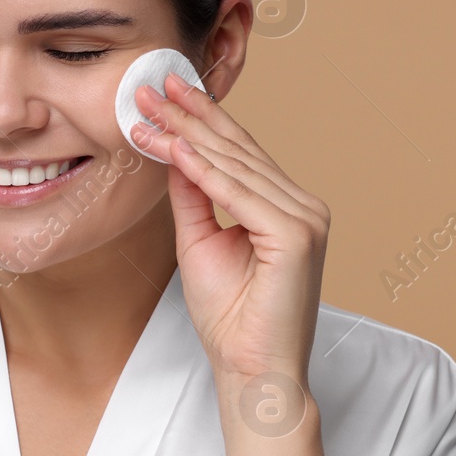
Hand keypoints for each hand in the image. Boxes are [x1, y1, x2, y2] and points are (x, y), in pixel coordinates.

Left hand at [131, 72, 331, 390]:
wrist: (252, 371)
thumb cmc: (231, 319)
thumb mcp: (200, 242)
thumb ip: (193, 196)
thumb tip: (175, 150)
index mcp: (287, 207)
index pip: (239, 153)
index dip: (201, 120)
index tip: (165, 93)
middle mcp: (303, 207)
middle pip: (238, 151)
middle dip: (190, 115)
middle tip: (151, 84)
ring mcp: (305, 219)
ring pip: (235, 167)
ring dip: (187, 135)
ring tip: (150, 109)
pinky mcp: (296, 236)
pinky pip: (239, 195)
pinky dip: (204, 171)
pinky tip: (174, 147)